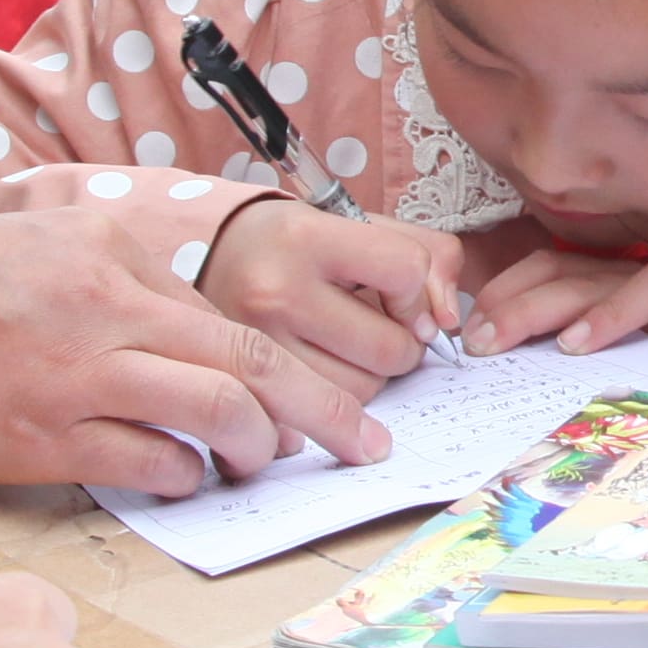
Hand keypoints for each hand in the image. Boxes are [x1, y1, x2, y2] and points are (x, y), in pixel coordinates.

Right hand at [0, 211, 388, 490]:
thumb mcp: (44, 244)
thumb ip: (120, 280)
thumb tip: (190, 337)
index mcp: (113, 254)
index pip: (231, 315)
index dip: (291, 362)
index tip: (331, 391)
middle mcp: (108, 308)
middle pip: (249, 360)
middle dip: (321, 410)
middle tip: (362, 442)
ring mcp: (81, 376)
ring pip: (216, 411)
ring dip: (258, 446)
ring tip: (265, 463)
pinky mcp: (48, 438)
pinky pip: (153, 463)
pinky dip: (185, 474)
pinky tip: (185, 476)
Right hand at [204, 199, 476, 387]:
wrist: (200, 263)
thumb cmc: (289, 244)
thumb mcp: (353, 226)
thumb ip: (424, 256)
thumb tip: (448, 323)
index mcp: (303, 238)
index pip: (406, 270)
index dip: (415, 288)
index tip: (396, 291)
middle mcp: (274, 293)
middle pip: (391, 349)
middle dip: (398, 343)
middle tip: (372, 326)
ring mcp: (254, 348)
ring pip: (363, 392)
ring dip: (368, 376)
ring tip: (339, 346)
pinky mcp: (244, 391)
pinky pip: (321, 421)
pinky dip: (331, 404)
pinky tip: (315, 373)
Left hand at [458, 241, 647, 356]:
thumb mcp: (591, 366)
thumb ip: (549, 350)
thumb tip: (482, 351)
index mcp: (611, 288)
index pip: (554, 267)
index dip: (510, 292)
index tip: (473, 334)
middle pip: (591, 277)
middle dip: (534, 308)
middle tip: (494, 345)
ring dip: (613, 308)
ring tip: (575, 346)